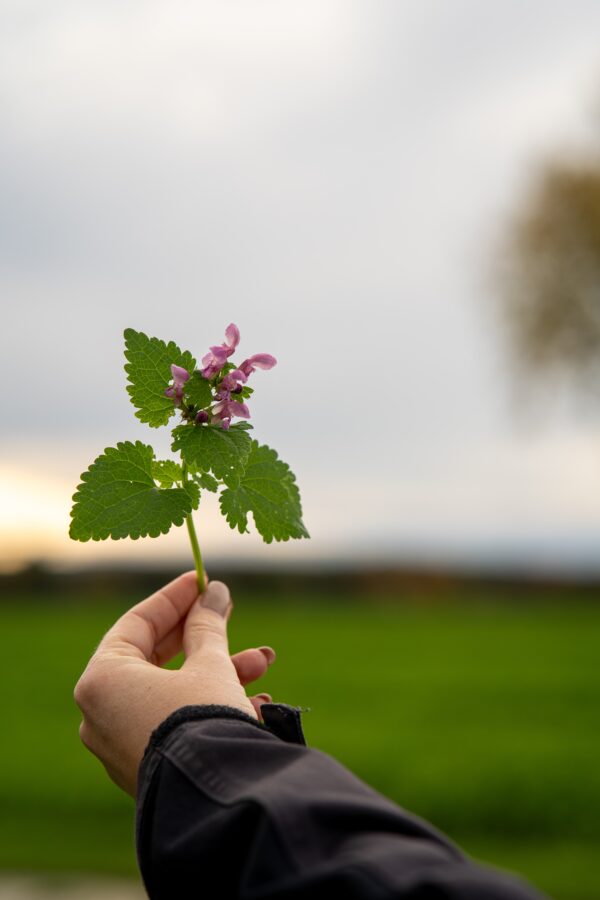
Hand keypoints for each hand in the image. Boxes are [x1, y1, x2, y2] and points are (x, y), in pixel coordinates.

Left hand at [74, 572, 275, 796]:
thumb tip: (214, 593)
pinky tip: (257, 703)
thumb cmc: (203, 719)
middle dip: (203, 636)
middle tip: (230, 613)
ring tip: (265, 663)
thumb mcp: (209, 664)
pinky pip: (176, 723)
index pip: (136, 623)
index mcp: (102, 680)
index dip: (174, 598)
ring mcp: (121, 746)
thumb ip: (207, 625)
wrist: (215, 798)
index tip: (203, 580)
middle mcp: (101, 713)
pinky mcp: (147, 769)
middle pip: (154, 657)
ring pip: (171, 691)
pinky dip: (210, 706)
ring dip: (219, 671)